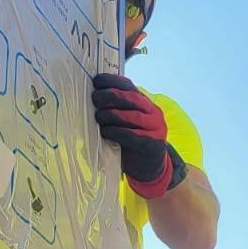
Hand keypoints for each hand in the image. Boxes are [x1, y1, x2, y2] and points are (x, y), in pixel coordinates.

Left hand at [91, 73, 171, 196]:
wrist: (150, 168)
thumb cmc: (132, 143)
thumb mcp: (125, 123)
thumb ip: (115, 110)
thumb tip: (92, 97)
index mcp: (145, 103)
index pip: (129, 86)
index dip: (113, 81)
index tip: (97, 80)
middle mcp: (153, 112)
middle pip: (131, 99)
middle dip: (111, 96)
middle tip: (95, 98)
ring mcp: (155, 128)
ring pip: (133, 116)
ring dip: (113, 114)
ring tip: (99, 116)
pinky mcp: (153, 144)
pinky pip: (134, 136)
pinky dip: (118, 132)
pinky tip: (106, 132)